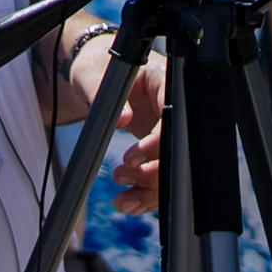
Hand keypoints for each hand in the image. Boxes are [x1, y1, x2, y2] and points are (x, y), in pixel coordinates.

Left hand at [65, 40, 169, 215]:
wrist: (95, 76)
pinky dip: (147, 193)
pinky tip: (131, 203)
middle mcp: (173, 108)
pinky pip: (161, 174)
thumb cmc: (95, 68)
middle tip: (120, 177)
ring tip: (123, 201)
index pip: (174, 117)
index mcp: (165, 83)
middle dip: (153, 173)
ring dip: (150, 191)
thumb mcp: (92, 74)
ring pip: (172, 167)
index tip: (131, 158)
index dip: (156, 143)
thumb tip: (125, 118)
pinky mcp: (159, 146)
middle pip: (179, 149)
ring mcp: (168, 129)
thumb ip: (105, 92)